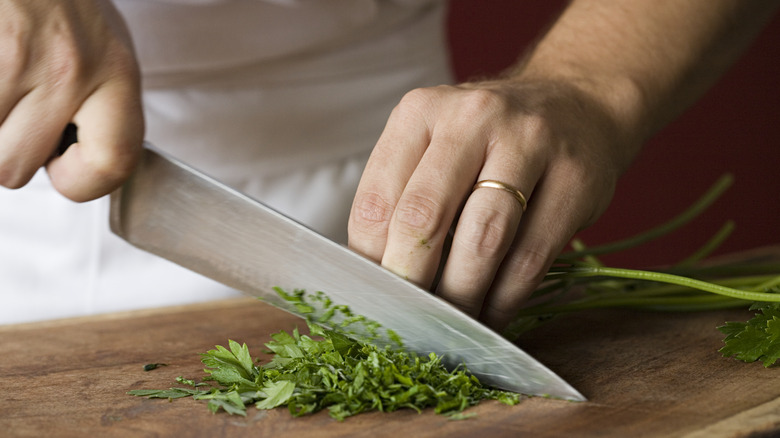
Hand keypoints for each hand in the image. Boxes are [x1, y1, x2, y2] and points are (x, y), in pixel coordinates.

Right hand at [0, 0, 143, 201]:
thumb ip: (103, 111)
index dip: (81, 183)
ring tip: (4, 87)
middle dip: (5, 153)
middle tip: (15, 116)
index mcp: (116, 74)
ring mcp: (18, 57)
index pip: (114, 163)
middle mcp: (71, 68)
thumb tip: (83, 168)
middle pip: (15, 168)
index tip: (63, 168)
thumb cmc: (61, 2)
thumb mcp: (105, 52)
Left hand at [348, 78, 638, 329]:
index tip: (376, 297)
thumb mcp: (435, 145)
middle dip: (411, 283)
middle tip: (407, 322)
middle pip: (424, 217)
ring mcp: (530, 144)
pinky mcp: (575, 180)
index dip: (370, 261)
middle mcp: (472, 118)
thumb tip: (377, 277)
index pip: (376, 200)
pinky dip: (504, 299)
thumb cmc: (489, 139)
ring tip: (450, 326)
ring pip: (482, 240)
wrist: (575, 104)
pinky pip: (531, 257)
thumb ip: (403, 197)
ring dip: (461, 297)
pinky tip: (491, 315)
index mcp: (420, 111)